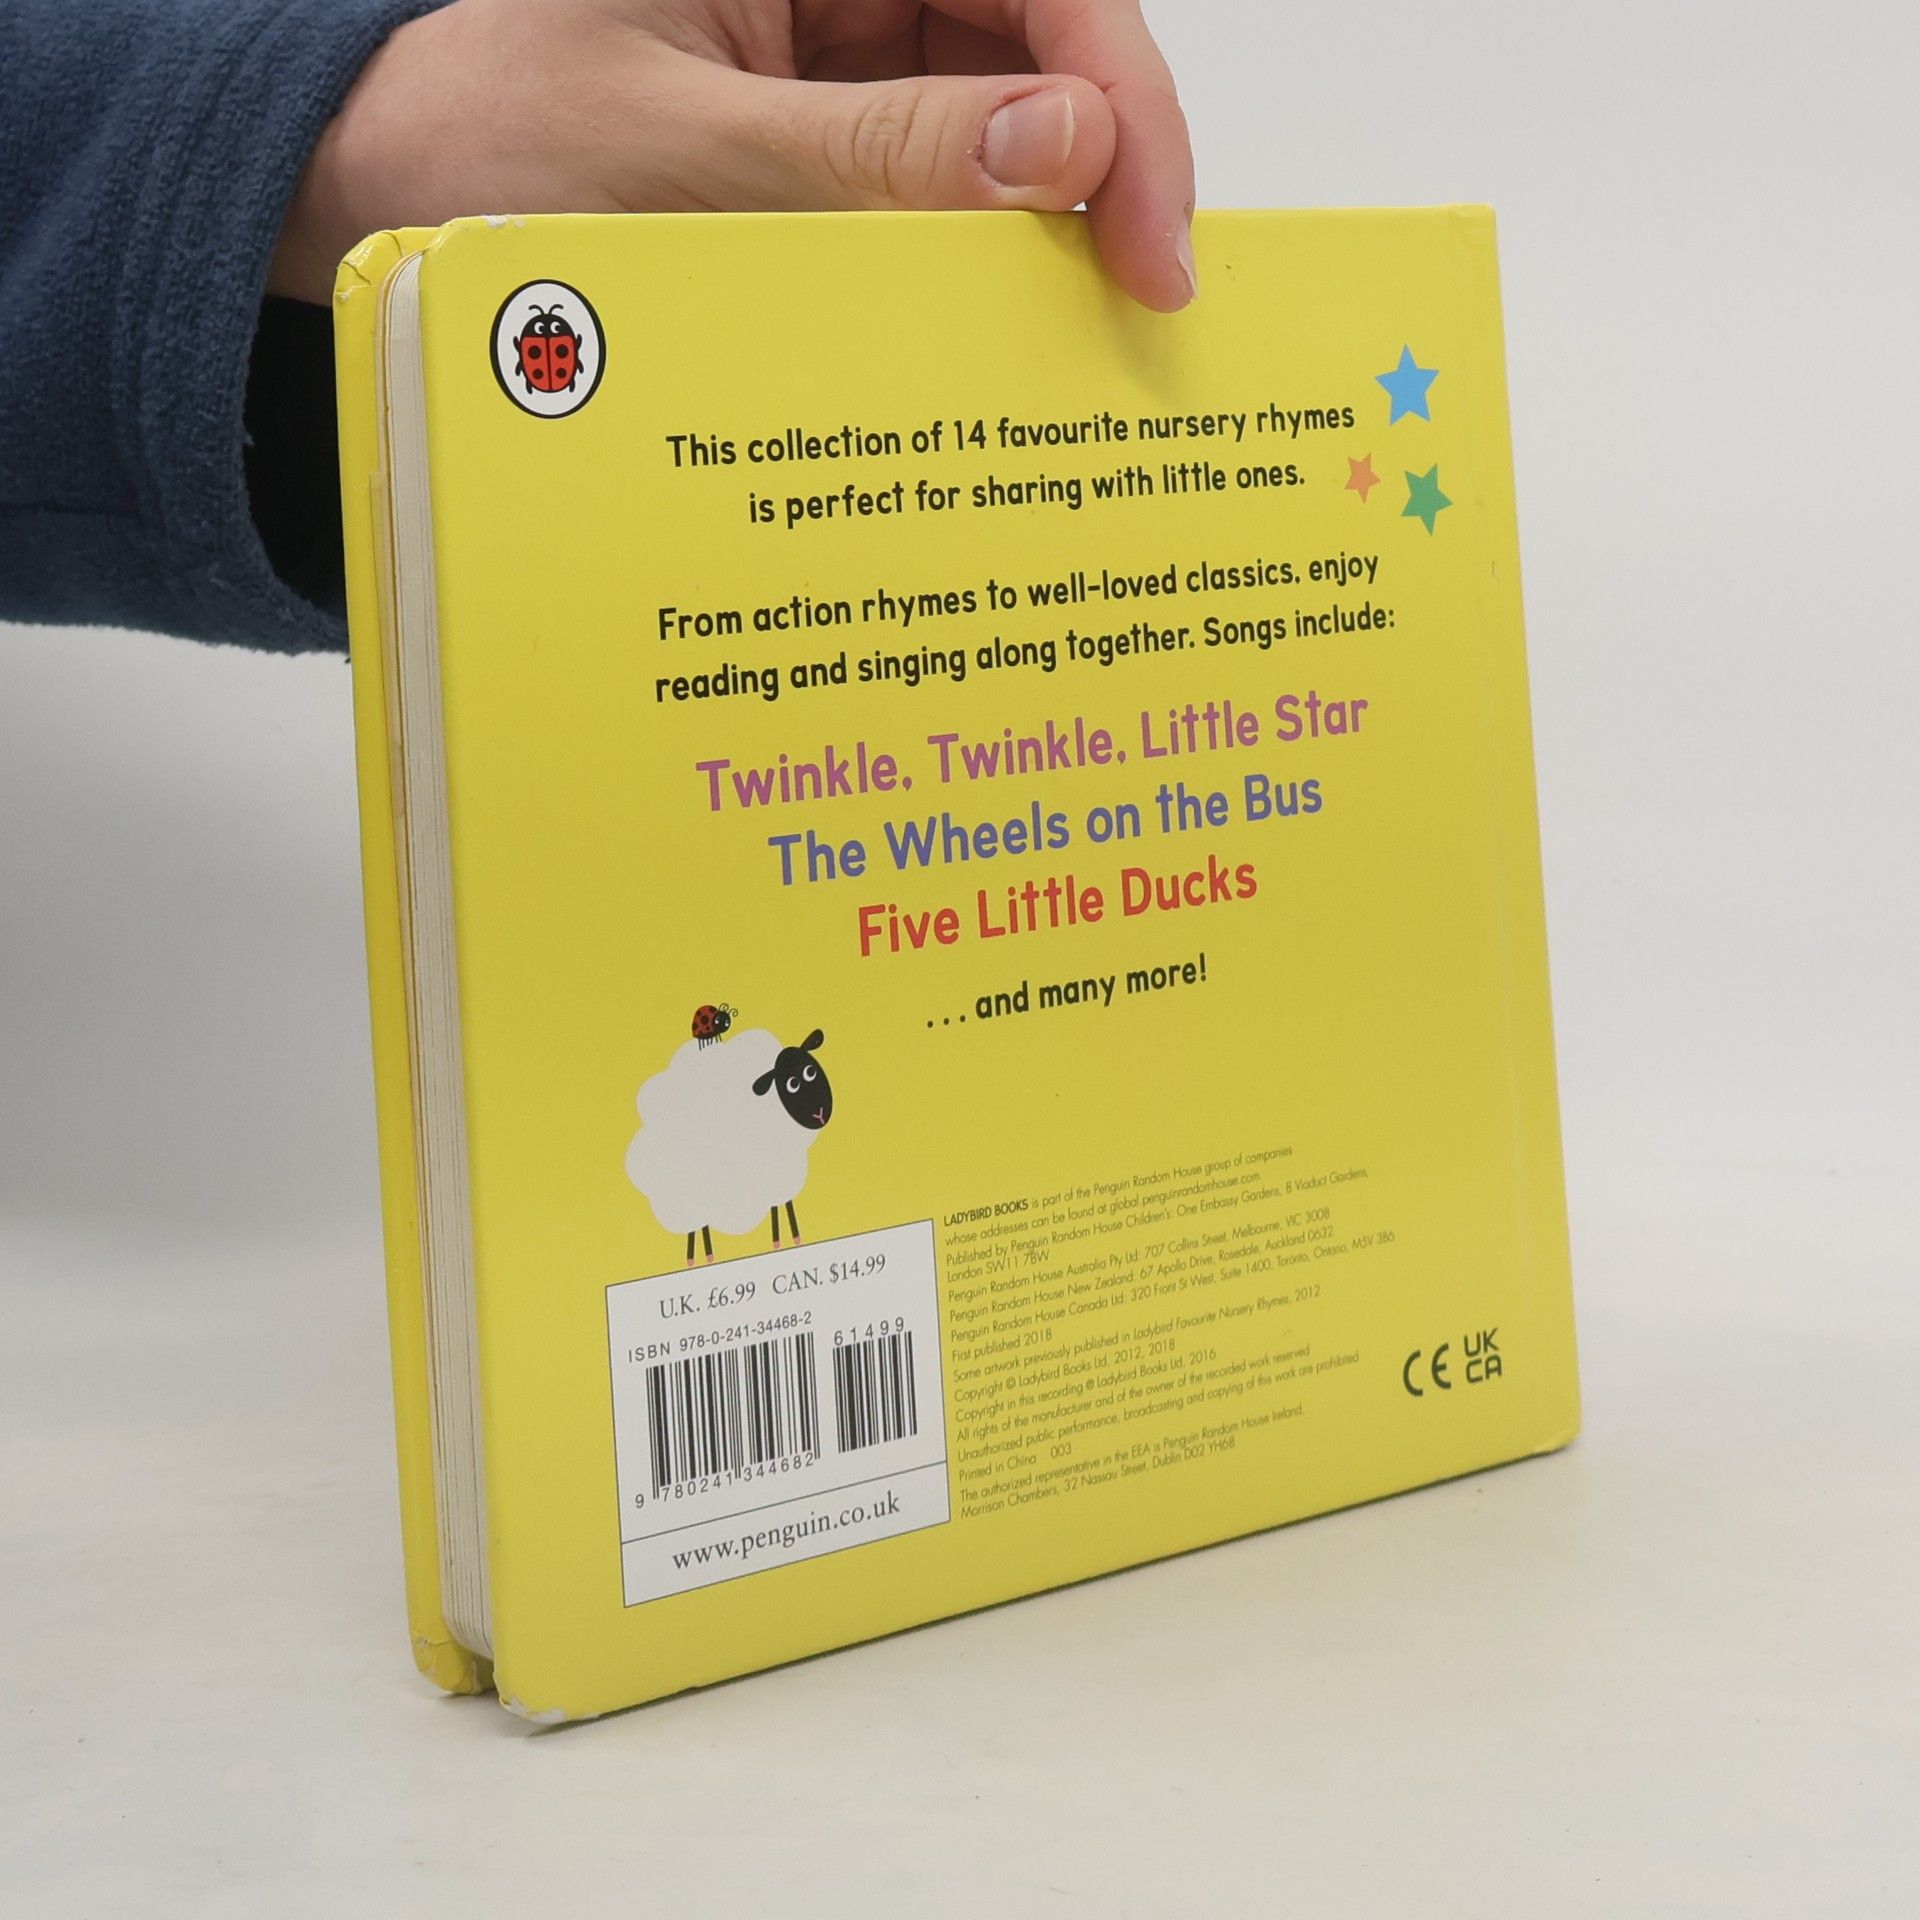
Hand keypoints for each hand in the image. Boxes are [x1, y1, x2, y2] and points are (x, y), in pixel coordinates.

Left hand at [272, 0, 1195, 310]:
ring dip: (1051, 220)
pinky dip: (977, 254)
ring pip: (1003, 119)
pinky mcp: (821, 142)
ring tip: (1081, 327)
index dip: (1117, 90)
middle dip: (1108, 163)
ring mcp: (833, 60)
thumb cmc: (480, 140)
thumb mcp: (682, 151)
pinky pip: (935, 183)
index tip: (1149, 226)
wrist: (382, 202)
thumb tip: (1066, 147)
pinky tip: (999, 321)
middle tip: (1141, 299)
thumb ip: (874, 152)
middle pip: (1039, 41)